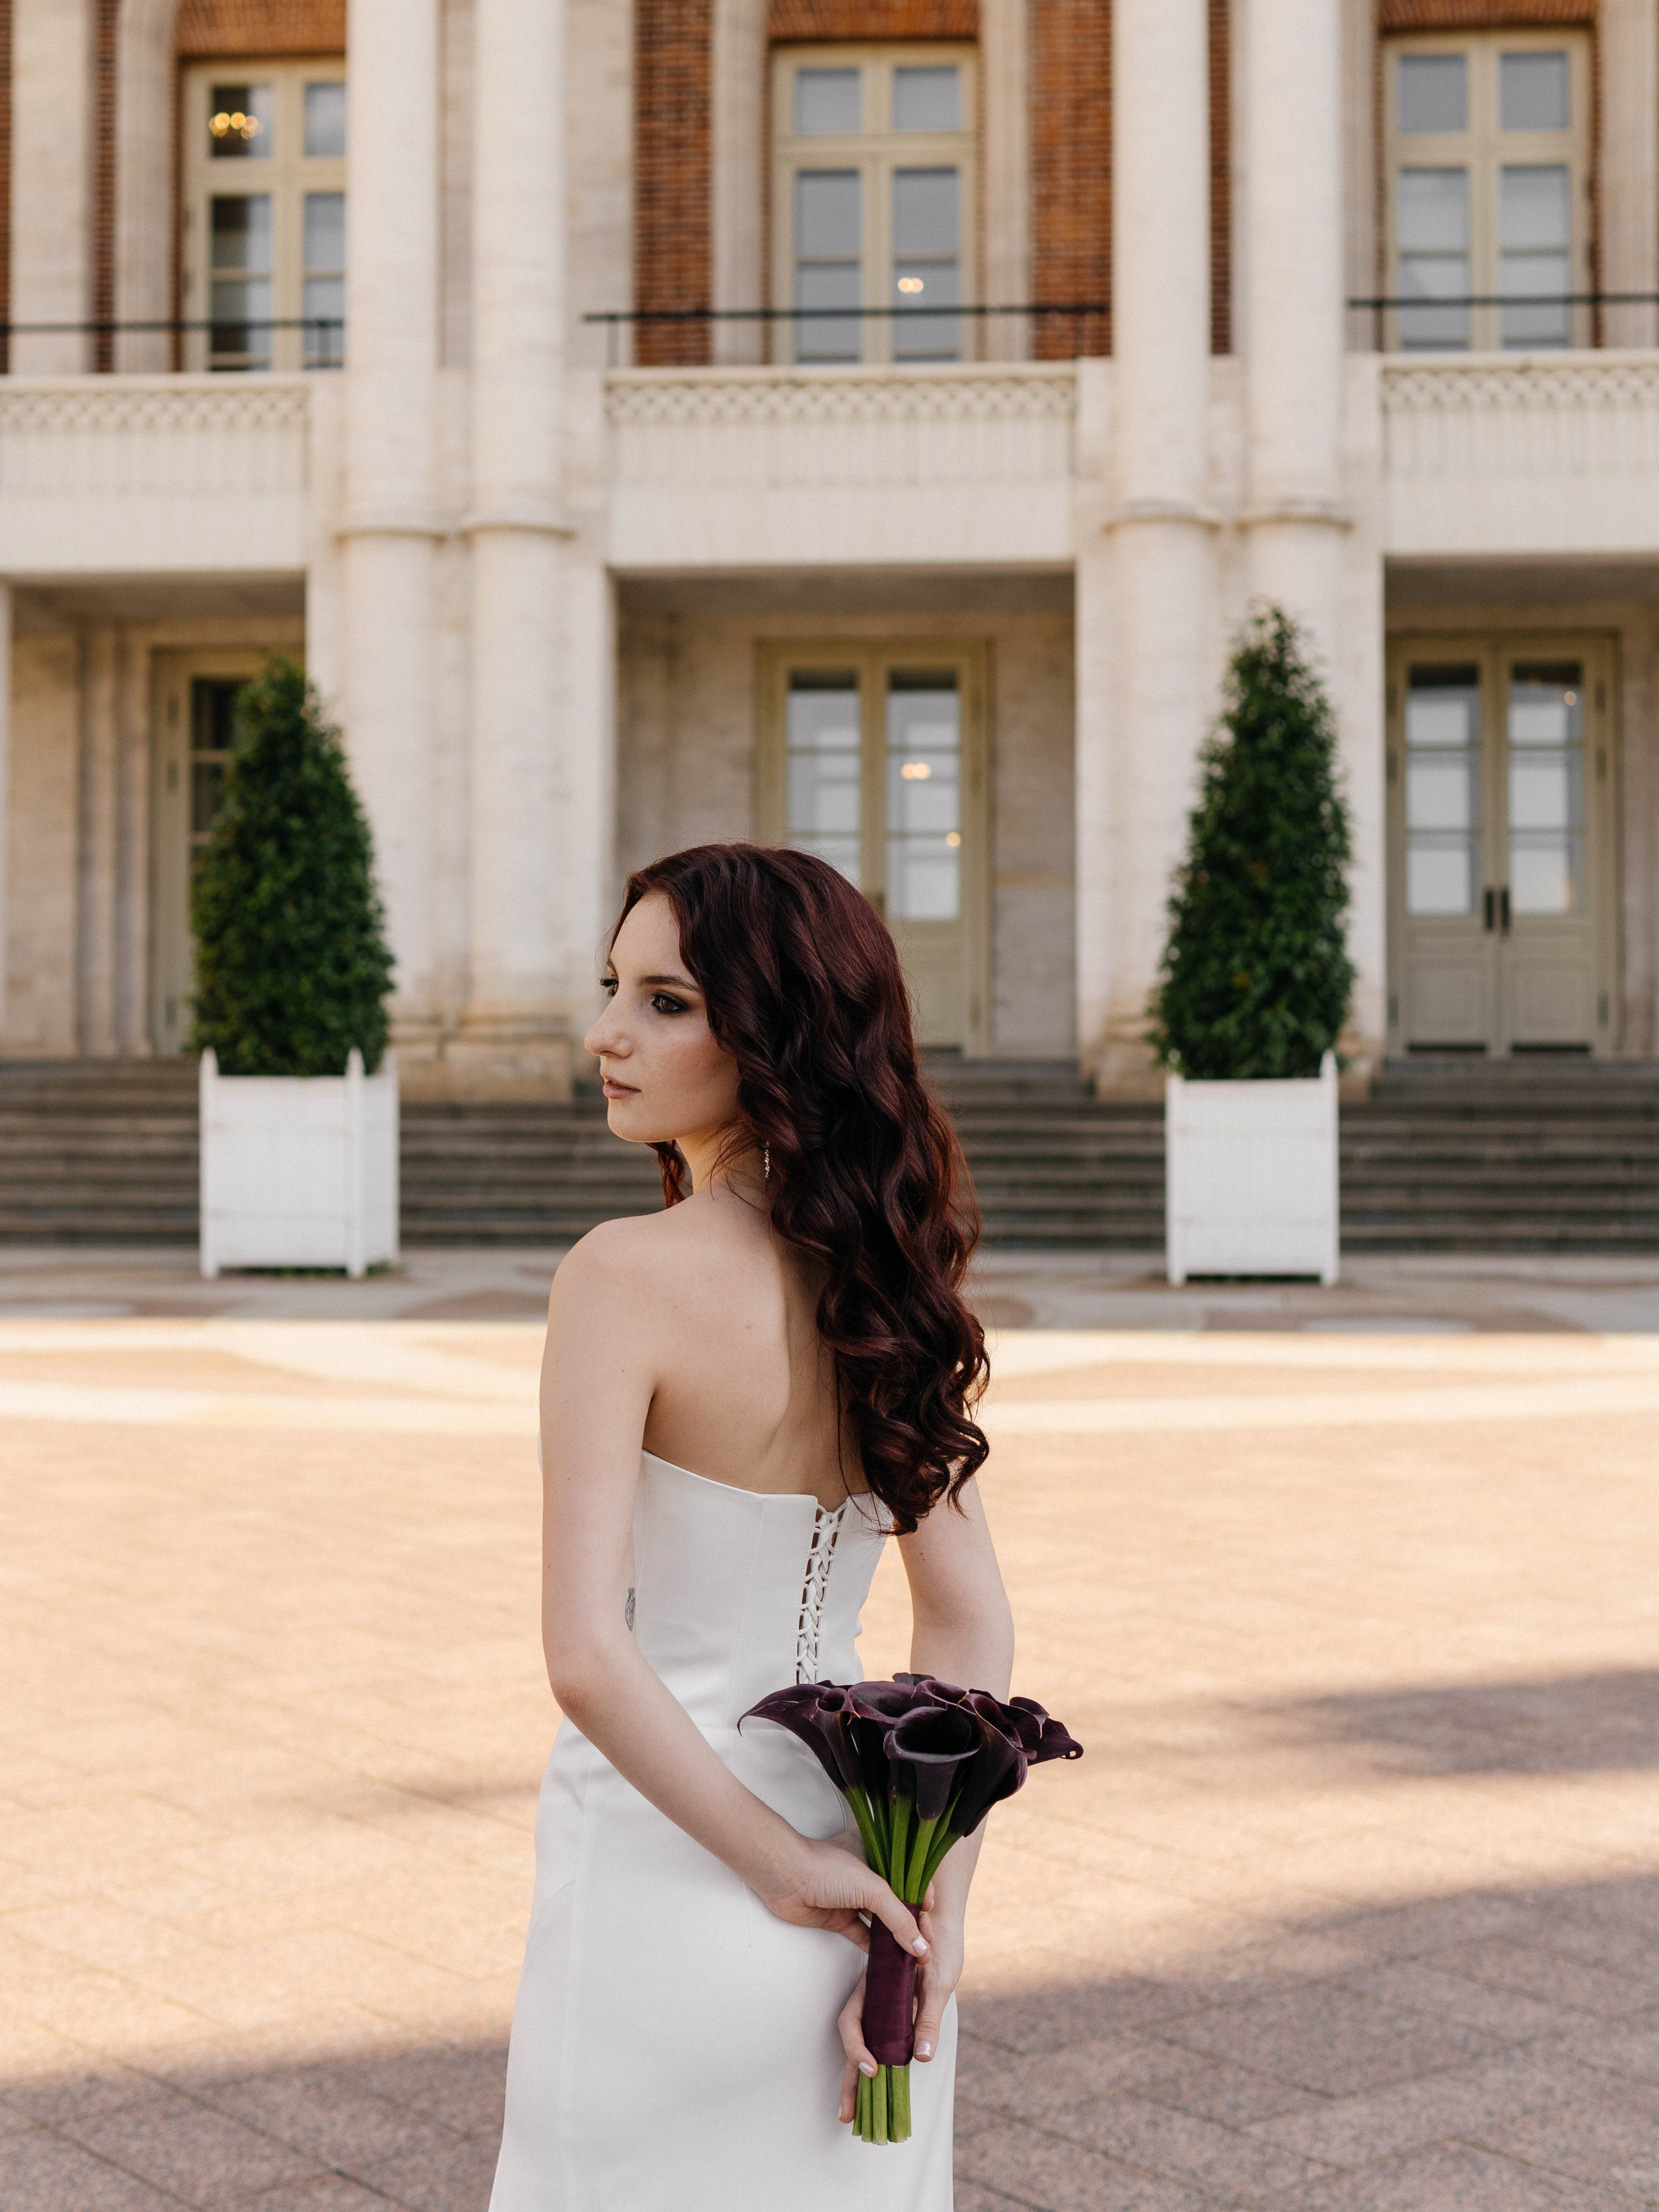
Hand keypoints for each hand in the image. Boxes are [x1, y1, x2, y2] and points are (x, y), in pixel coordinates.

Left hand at [758, 1835, 929, 1960]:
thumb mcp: (872, 1888)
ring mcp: (854, 1902)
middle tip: (926, 1950)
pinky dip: (876, 1951)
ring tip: (913, 1961)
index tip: (932, 1925)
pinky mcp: (840, 1921)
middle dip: (913, 1928)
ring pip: (882, 1925)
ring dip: (896, 1942)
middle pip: (898, 1907)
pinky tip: (889, 1964)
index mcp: (881, 1863)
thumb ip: (898, 1918)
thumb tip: (920, 1947)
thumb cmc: (826, 1869)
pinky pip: (864, 1938)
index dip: (923, 1904)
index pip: (911, 1884)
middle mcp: (870, 1881)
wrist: (785, 1877)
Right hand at [835, 1888, 962, 2121]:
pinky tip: (874, 2082)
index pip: (854, 2022)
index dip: (858, 2048)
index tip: (872, 2071)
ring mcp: (878, 2004)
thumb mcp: (938, 1982)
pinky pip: (875, 2038)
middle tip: (845, 2116)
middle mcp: (871, 1997)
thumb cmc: (940, 1945)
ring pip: (861, 2042)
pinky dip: (871, 2061)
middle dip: (848, 2080)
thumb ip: (928, 2017)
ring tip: (853, 2111)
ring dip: (855, 2076)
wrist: (941, 1918)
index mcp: (876, 1988)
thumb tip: (921, 2059)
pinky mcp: (890, 2009)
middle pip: (852, 2041)